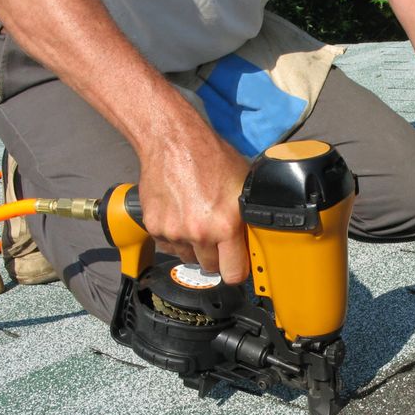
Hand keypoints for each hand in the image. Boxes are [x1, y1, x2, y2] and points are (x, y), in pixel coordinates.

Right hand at [137, 124, 249, 283]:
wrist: (172, 140)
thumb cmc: (210, 157)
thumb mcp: (243, 185)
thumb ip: (250, 216)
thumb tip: (259, 238)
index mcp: (226, 225)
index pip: (234, 274)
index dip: (237, 270)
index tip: (236, 264)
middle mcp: (199, 233)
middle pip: (210, 268)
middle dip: (216, 257)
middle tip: (216, 236)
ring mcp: (174, 232)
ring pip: (188, 257)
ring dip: (194, 246)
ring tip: (196, 220)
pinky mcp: (155, 227)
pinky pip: (169, 245)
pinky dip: (175, 236)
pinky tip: (180, 214)